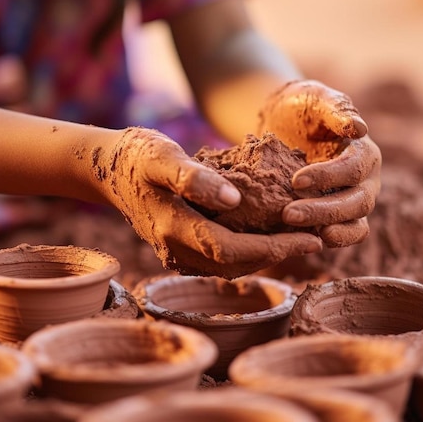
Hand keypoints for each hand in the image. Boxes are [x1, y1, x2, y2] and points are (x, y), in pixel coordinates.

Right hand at [99, 127, 322, 277]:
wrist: (105, 170)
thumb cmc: (136, 156)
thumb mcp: (161, 155)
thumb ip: (194, 178)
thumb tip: (235, 199)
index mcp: (174, 227)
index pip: (232, 249)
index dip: (274, 247)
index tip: (311, 237)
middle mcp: (175, 249)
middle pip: (236, 264)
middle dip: (278, 254)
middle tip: (317, 238)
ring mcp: (175, 252)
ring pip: (229, 265)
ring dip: (266, 255)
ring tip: (300, 238)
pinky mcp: (178, 247)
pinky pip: (219, 257)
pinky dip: (248, 250)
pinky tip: (267, 234)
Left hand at [258, 80, 381, 247]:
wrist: (282, 123)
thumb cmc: (301, 107)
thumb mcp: (315, 98)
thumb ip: (336, 109)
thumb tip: (359, 128)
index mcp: (364, 154)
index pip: (354, 169)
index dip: (328, 177)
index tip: (296, 181)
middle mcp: (365, 182)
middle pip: (356, 203)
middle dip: (324, 210)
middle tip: (289, 213)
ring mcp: (351, 202)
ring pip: (353, 225)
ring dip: (326, 229)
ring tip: (295, 230)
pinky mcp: (333, 217)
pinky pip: (340, 235)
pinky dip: (322, 240)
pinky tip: (296, 239)